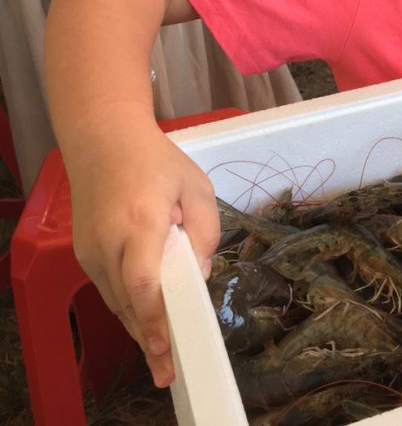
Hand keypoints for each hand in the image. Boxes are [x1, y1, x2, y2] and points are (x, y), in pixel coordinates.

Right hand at [68, 130, 219, 386]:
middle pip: (127, 302)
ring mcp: (91, 251)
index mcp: (140, 223)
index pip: (143, 282)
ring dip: (139, 328)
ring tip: (163, 360)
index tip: (169, 345)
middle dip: (149, 338)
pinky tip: (146, 325)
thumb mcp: (196, 187)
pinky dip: (128, 308)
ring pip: (116, 300)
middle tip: (170, 372)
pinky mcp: (84, 254)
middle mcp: (109, 243)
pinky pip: (109, 289)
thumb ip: (205, 231)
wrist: (103, 142)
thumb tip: (200, 274)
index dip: (155, 317)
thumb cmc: (156, 162)